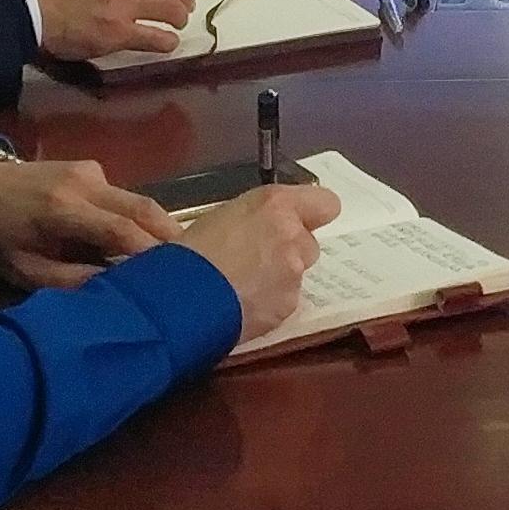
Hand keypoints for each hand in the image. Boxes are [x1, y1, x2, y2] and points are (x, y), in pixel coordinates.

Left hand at [0, 155, 183, 290]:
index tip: (173, 276)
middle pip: (141, 207)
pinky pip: (122, 195)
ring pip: (137, 199)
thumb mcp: (24, 270)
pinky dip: (137, 217)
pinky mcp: (90, 167)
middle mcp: (84, 183)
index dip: (150, 252)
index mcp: (63, 210)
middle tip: (197, 264)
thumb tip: (114, 291)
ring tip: (178, 257)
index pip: (120, 230)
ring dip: (158, 226)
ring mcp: (89, 170)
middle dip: (170, 235)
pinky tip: (142, 240)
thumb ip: (69, 281)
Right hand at [181, 180, 341, 343]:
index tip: (299, 221)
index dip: (313, 214)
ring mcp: (293, 273)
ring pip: (296, 274)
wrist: (183, 296)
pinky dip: (268, 303)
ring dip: (278, 278)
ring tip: (242, 285)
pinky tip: (241, 304)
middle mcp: (292, 235)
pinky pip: (284, 301)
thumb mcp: (223, 216)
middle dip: (289, 251)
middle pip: (309, 243)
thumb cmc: (192, 250)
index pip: (326, 203)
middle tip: (258, 258)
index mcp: (276, 204)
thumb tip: (263, 225)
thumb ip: (258, 218)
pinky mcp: (287, 306)